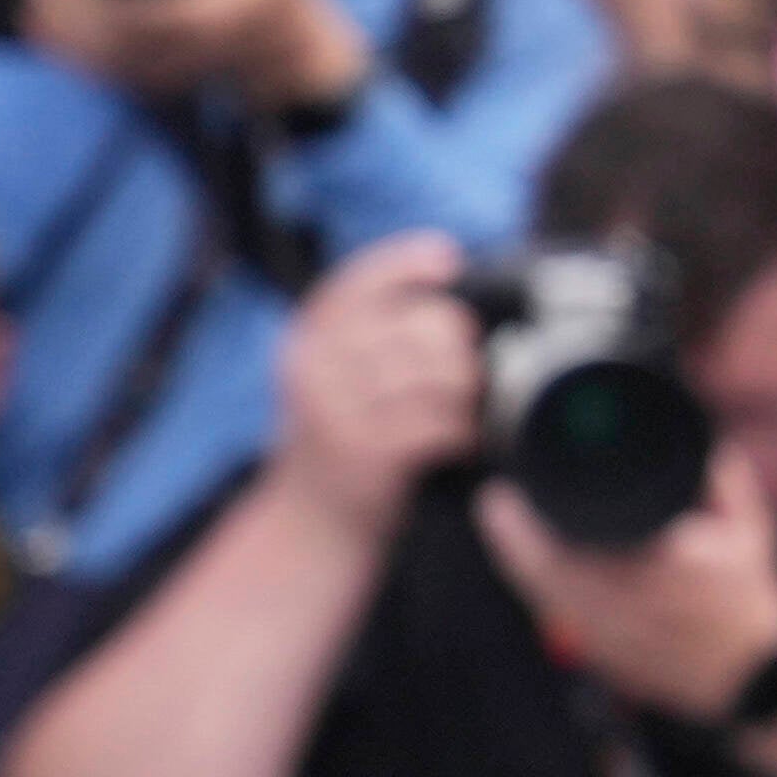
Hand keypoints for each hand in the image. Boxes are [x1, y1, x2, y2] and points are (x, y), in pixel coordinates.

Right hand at [261, 234, 484, 537]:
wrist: (309, 521)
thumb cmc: (341, 438)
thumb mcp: (334, 377)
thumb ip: (369, 336)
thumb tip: (444, 291)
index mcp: (306, 343)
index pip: (354, 283)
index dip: (404, 262)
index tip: (447, 256)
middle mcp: (314, 370)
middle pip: (415, 326)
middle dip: (459, 342)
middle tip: (470, 369)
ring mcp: (337, 412)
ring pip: (435, 374)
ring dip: (469, 391)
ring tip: (469, 407)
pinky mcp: (366, 454)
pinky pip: (439, 424)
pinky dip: (466, 431)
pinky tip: (465, 440)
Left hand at [484, 441, 776, 720]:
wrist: (752, 676)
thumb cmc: (748, 599)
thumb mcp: (748, 532)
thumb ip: (722, 481)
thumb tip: (701, 437)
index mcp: (660, 570)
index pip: (566, 547)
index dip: (520, 524)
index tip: (501, 491)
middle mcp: (628, 607)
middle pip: (540, 572)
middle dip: (509, 535)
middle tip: (496, 503)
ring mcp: (610, 639)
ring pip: (541, 597)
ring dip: (517, 561)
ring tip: (505, 527)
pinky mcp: (602, 657)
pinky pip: (557, 616)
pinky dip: (541, 588)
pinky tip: (539, 564)